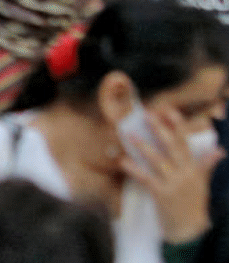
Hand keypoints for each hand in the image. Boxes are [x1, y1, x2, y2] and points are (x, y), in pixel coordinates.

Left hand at [120, 107, 220, 243]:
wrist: (191, 230)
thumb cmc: (194, 203)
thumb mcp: (202, 182)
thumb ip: (206, 165)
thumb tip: (220, 150)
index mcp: (195, 169)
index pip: (187, 143)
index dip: (179, 126)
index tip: (169, 111)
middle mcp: (186, 174)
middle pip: (174, 148)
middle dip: (161, 130)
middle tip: (148, 115)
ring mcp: (175, 184)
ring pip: (159, 161)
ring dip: (144, 147)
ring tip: (130, 135)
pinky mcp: (162, 195)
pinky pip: (147, 179)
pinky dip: (135, 169)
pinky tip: (123, 161)